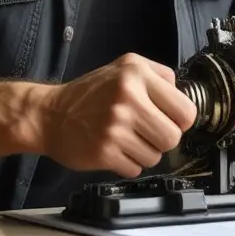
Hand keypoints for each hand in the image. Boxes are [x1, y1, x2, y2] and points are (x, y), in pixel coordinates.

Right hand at [32, 53, 196, 177]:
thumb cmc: (90, 93)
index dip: (180, 120)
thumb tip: (183, 97)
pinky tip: (115, 149)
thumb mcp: (125, 66)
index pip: (185, 111)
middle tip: (147, 132)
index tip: (169, 120)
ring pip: (155, 156)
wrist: (48, 114)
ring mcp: (115, 127)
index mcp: (137, 75)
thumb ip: (159, 75)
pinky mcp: (104, 152)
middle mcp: (127, 98)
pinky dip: (128, 163)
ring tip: (127, 139)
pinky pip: (136, 168)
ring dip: (144, 152)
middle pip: (173, 137)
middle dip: (162, 139)